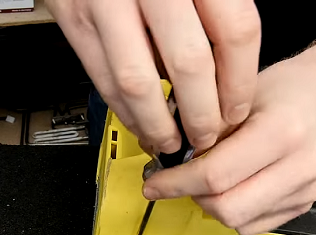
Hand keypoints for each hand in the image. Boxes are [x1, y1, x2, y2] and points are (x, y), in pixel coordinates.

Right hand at [47, 0, 260, 153]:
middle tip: (206, 134)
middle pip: (190, 63)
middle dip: (201, 114)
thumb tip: (230, 72)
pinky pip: (103, 77)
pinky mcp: (75, 17)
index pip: (234, 31)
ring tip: (170, 140)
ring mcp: (108, 1)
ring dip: (158, 123)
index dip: (240, 81)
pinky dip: (123, 110)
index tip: (237, 109)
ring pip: (140, 81)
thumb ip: (214, 8)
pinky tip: (139, 121)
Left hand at [143, 50, 315, 234]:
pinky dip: (234, 212)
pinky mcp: (305, 204)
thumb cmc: (287, 88)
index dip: (177, 183)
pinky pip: (255, 226)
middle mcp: (300, 166)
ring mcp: (306, 189)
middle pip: (228, 207)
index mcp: (282, 131)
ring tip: (207, 180)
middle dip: (192, 197)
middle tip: (178, 181)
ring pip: (239, 222)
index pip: (216, 174)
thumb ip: (206, 128)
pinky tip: (232, 188)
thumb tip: (168, 158)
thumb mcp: (240, 93)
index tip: (154, 184)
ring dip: (212, 206)